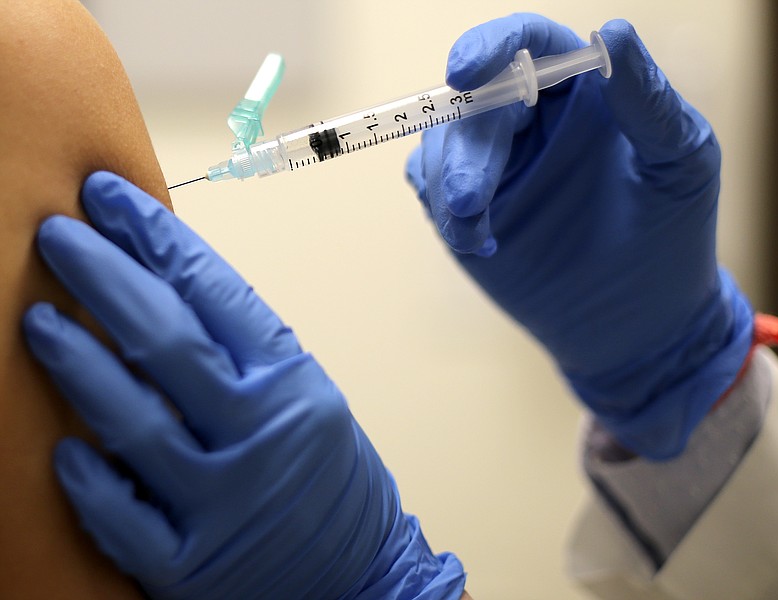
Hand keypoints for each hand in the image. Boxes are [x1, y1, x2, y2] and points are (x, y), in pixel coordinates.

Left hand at [23, 172, 464, 598]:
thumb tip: (165, 292)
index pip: (216, 292)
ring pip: (132, 421)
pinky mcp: (190, 565)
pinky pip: (122, 517)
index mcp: (294, 385)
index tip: (111, 200)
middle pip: (166, 341)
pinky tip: (61, 444)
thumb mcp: (308, 401)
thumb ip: (245, 355)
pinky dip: (88, 479)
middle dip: (105, 277)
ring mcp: (224, 502)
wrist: (364, 577)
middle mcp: (261, 436)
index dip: (157, 239)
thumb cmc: (332, 482)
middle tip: (60, 235)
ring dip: (77, 362)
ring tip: (38, 319)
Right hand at [405, 15, 751, 458]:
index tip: (465, 71)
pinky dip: (441, 208)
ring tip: (475, 231)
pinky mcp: (466, 206)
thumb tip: (612, 32)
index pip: (527, 43)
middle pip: (473, 98)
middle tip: (471, 200)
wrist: (635, 321)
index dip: (490, 46)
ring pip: (440, 141)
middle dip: (464, 145)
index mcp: (581, 87)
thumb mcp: (680, 162)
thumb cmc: (671, 234)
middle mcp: (530, 115)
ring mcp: (494, 161)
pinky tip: (477, 242)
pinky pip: (429, 184)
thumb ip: (647, 100)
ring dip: (447, 183)